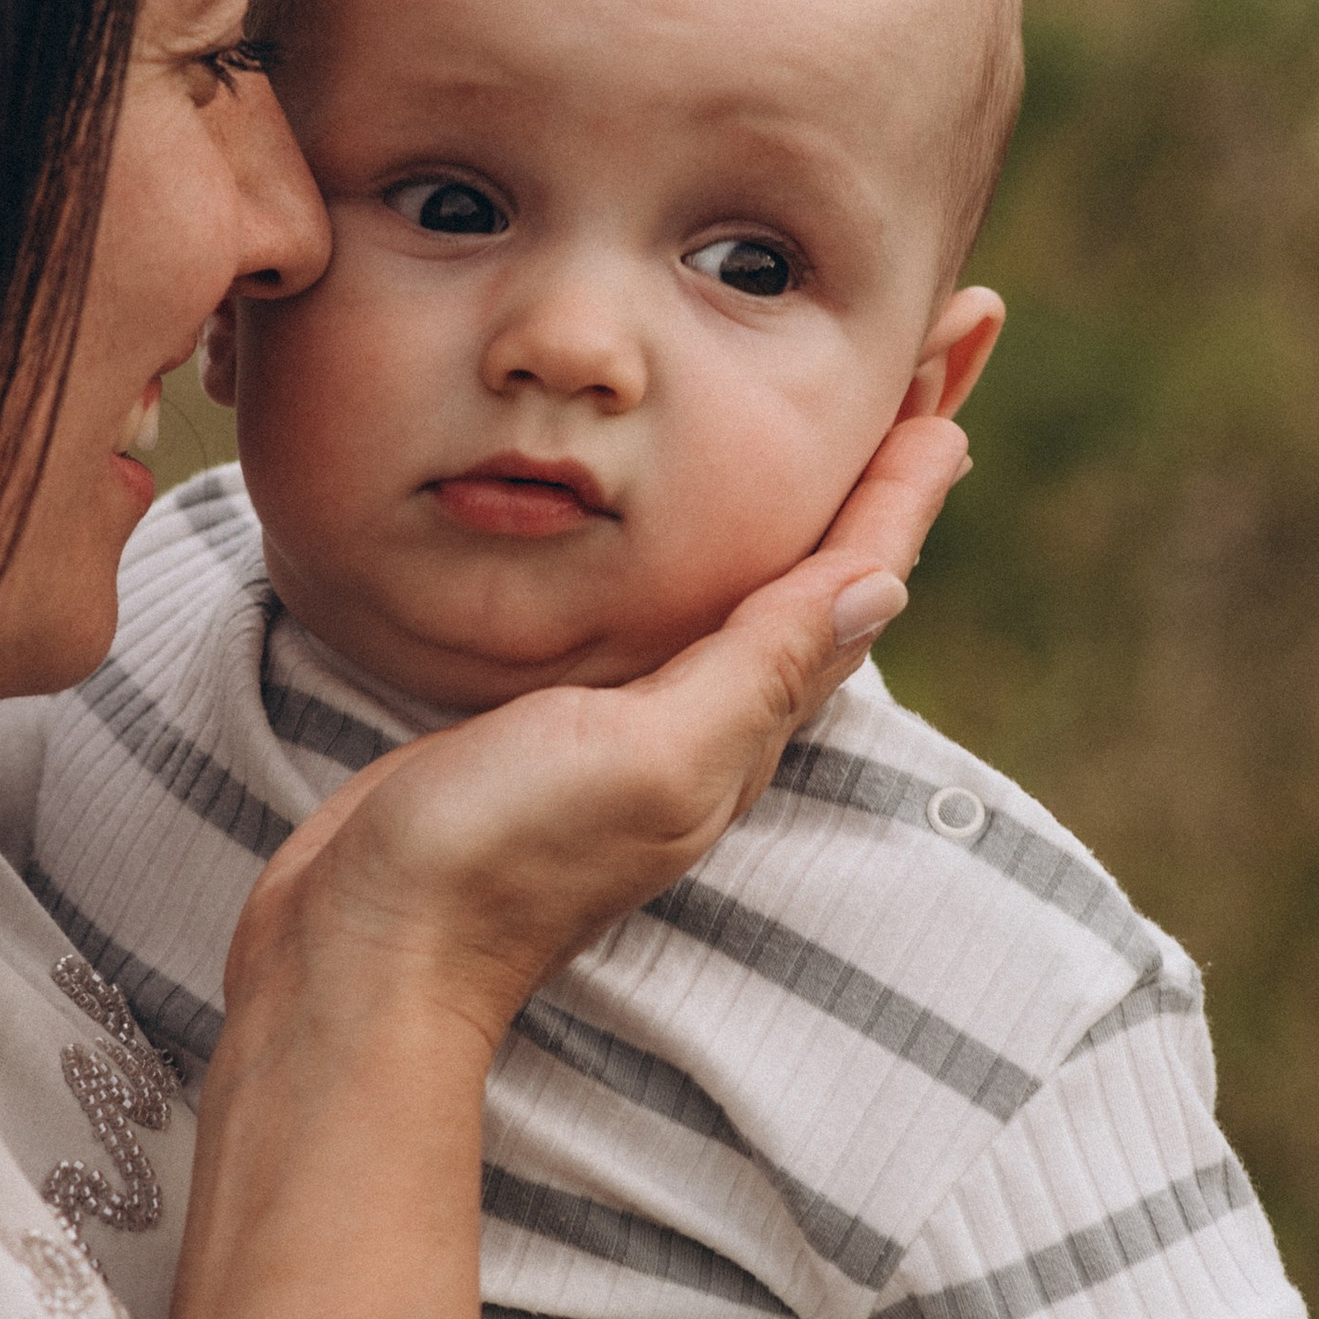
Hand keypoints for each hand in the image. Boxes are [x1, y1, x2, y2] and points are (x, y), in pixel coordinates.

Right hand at [229, 414, 969, 1045]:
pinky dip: (701, 551)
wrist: (365, 950)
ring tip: (841, 429)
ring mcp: (632, 728)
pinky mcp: (557, 726)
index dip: (902, 490)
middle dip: (873, 480)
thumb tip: (880, 586)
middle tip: (931, 367)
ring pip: (748, 595)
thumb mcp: (643, 754)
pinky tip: (682, 530)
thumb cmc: (498, 854)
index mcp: (739, 726)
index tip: (953, 384)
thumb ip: (756, 672)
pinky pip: (663, 619)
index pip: (849, 585)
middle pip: (819, 580)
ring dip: (801, 509)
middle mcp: (704, 726)